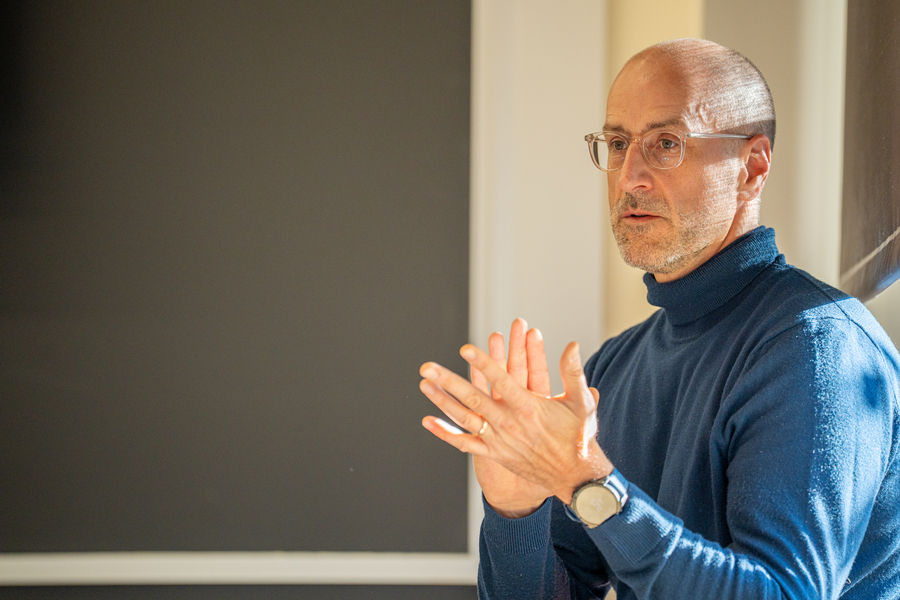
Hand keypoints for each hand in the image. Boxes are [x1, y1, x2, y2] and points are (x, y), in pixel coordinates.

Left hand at [420, 330, 612, 509]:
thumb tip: (571, 344)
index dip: (483, 363)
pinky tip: (428, 421)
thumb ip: (572, 372)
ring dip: (442, 401)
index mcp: (529, 408)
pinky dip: (445, 433)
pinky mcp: (495, 453)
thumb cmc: (579, 437)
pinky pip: (465, 443)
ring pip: (464, 418)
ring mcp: (499, 440)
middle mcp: (509, 424)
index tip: (465, 348)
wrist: (575, 477)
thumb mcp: (580, 402)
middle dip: (448, 381)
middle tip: (427, 367)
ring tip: (424, 384)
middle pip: (473, 399)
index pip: (501, 381)